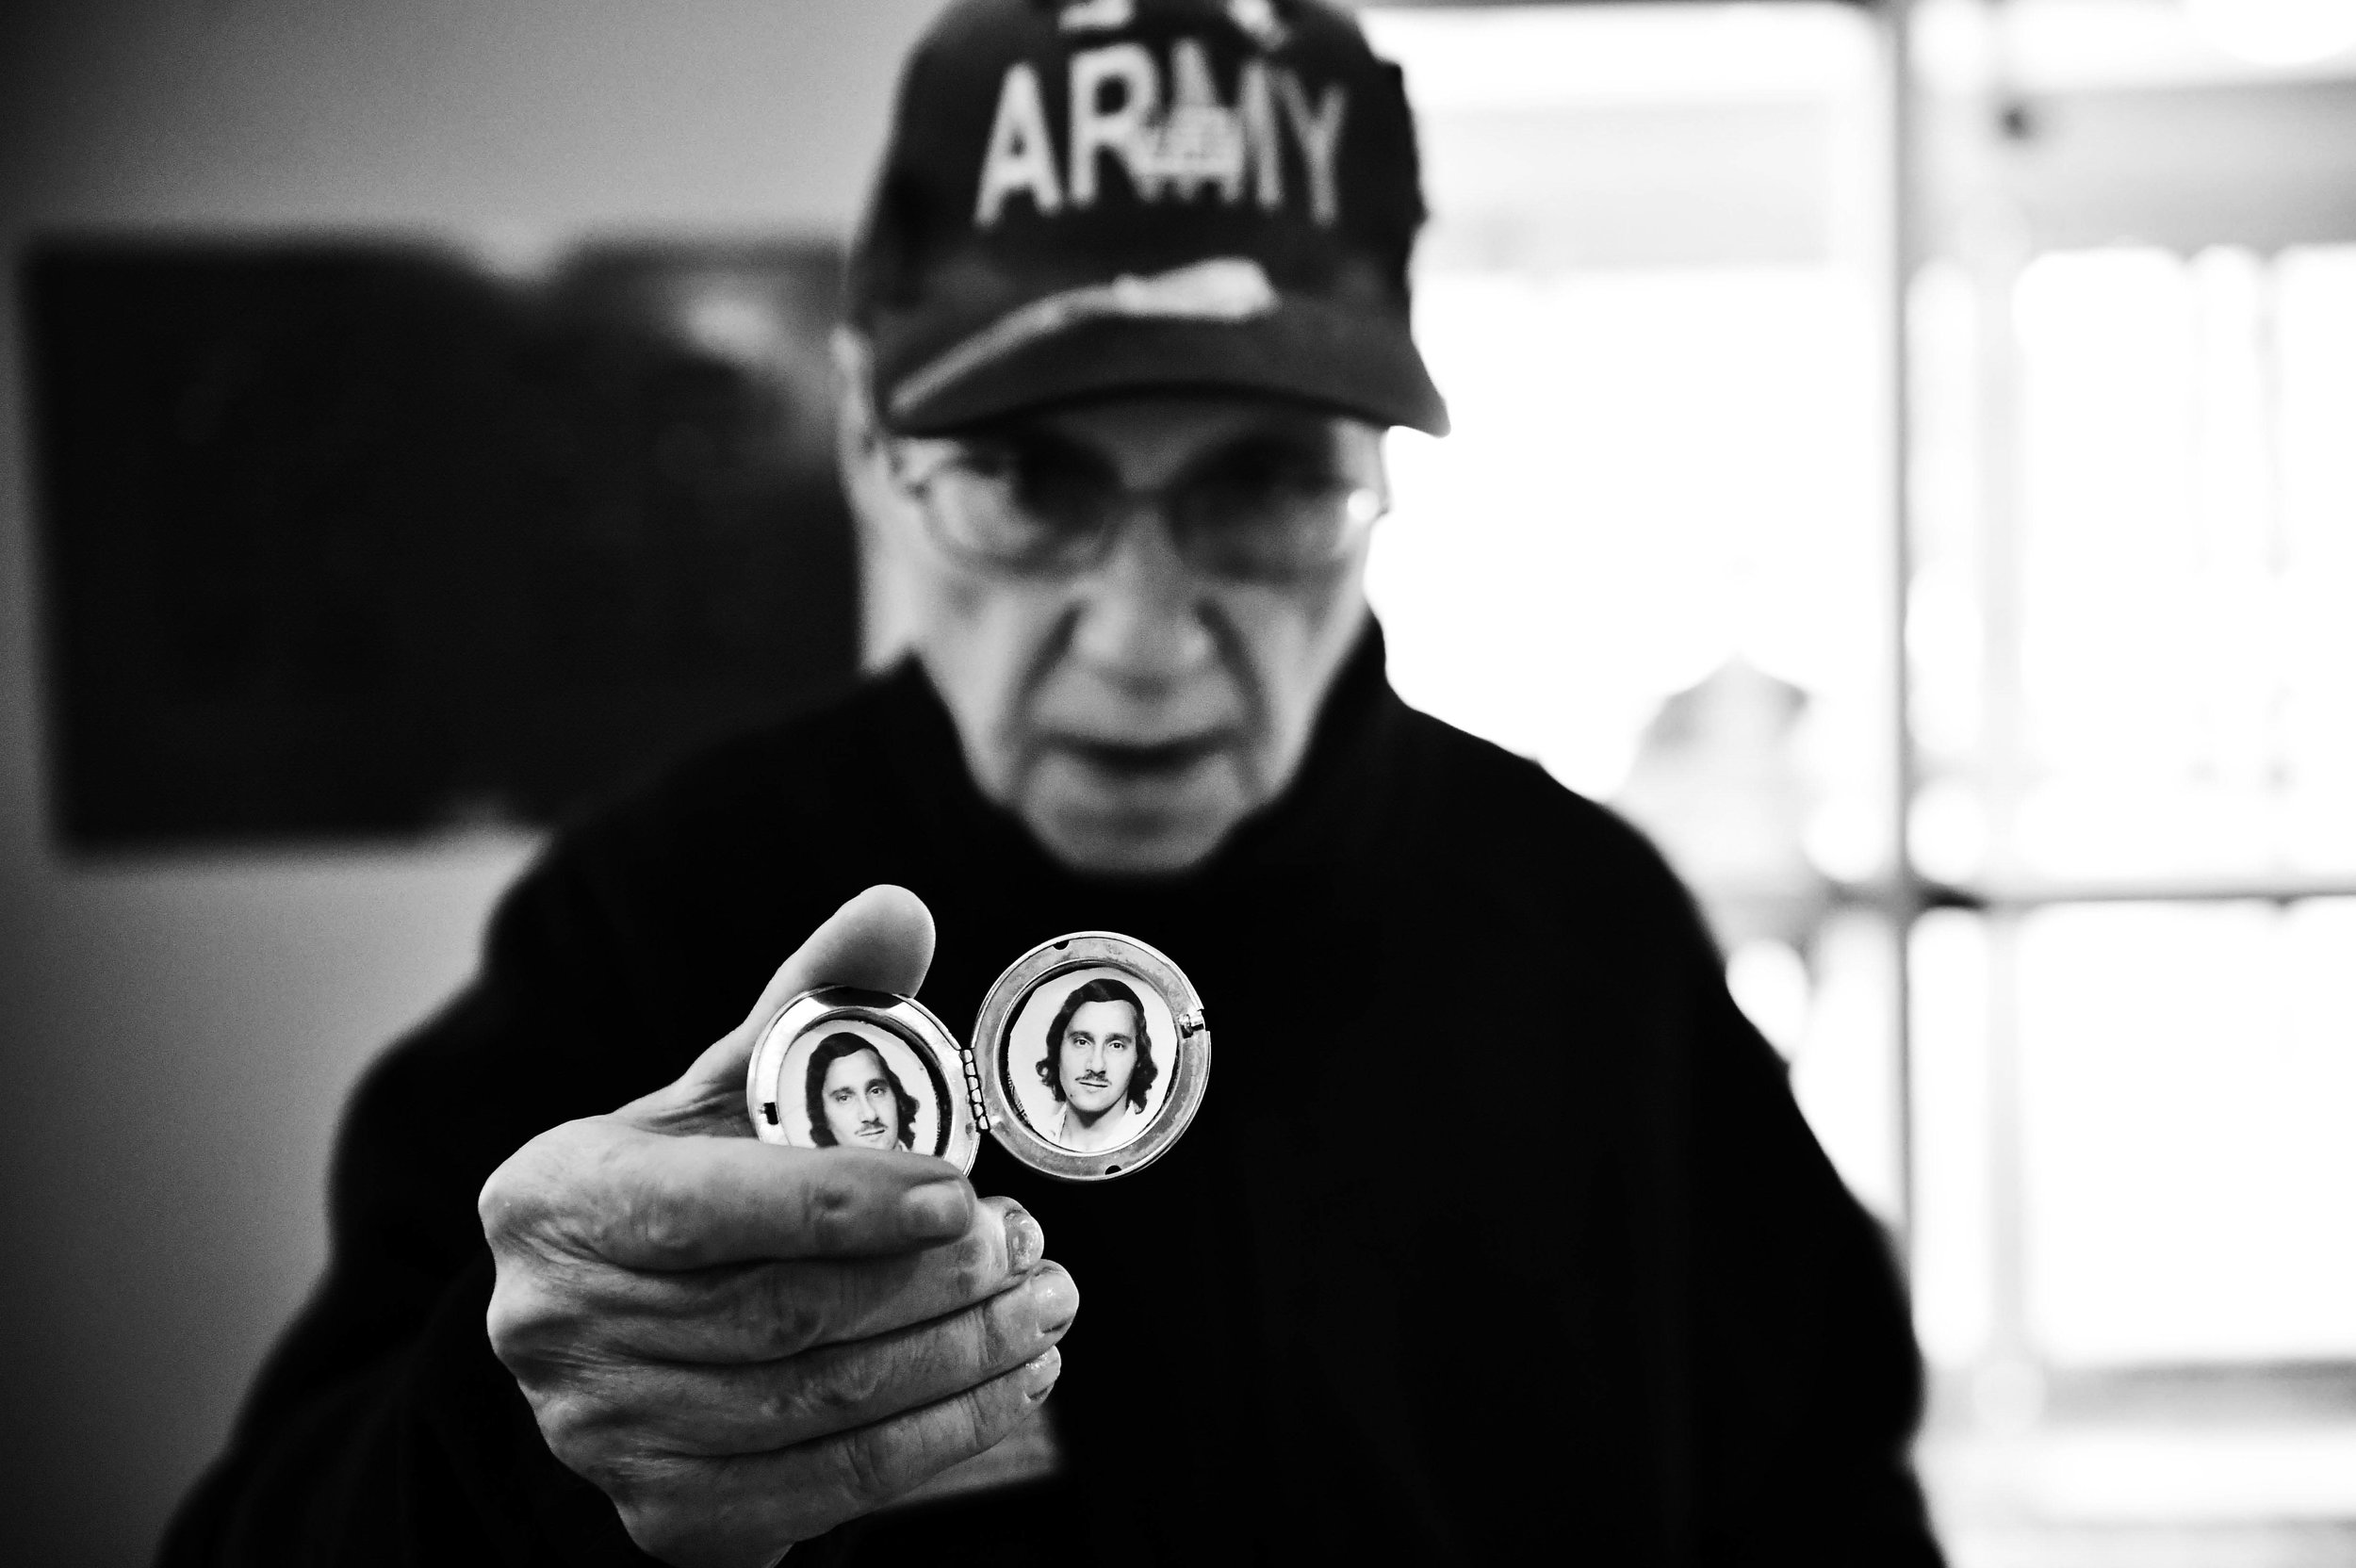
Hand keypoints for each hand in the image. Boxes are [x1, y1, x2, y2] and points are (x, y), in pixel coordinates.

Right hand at [479, 885, 1074, 1566]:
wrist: (616, 1324)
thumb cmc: (693, 1178)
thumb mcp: (731, 1085)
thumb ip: (816, 999)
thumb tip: (901, 909)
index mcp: (557, 1197)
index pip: (707, 1207)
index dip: (843, 1202)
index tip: (964, 1192)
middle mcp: (555, 1326)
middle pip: (781, 1316)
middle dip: (934, 1283)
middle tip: (1031, 1245)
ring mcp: (603, 1436)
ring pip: (818, 1409)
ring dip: (961, 1362)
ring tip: (1047, 1306)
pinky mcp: (667, 1519)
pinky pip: (829, 1488)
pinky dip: (939, 1439)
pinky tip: (1012, 1383)